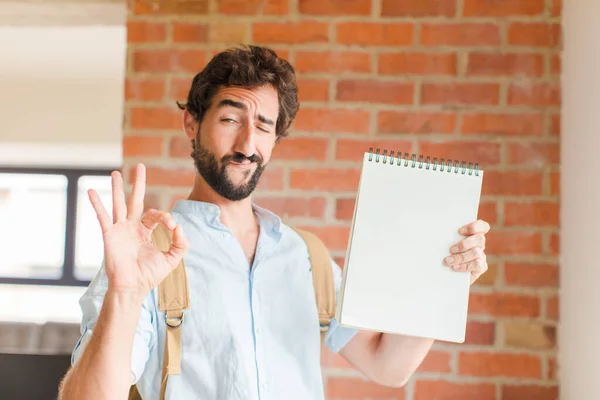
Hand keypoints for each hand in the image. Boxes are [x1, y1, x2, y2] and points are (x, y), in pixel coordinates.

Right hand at [88, 163, 189, 296]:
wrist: (133, 288)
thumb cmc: (149, 276)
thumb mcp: (172, 259)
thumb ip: (181, 244)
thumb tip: (180, 227)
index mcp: (145, 231)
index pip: (156, 214)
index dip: (166, 217)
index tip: (172, 226)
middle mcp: (132, 227)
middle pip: (135, 200)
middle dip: (138, 183)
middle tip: (140, 166)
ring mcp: (120, 230)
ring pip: (119, 204)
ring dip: (117, 188)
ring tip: (115, 173)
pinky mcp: (110, 235)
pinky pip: (103, 217)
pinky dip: (97, 204)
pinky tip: (91, 191)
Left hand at [444, 219, 489, 284]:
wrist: (446, 272)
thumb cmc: (445, 252)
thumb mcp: (446, 242)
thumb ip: (448, 236)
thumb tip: (437, 231)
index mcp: (473, 234)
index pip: (483, 226)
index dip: (474, 227)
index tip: (460, 231)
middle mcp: (479, 243)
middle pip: (480, 238)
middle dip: (464, 244)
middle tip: (451, 249)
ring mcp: (481, 255)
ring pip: (476, 252)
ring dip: (461, 257)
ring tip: (448, 261)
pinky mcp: (481, 267)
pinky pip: (476, 265)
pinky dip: (464, 266)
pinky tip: (454, 267)